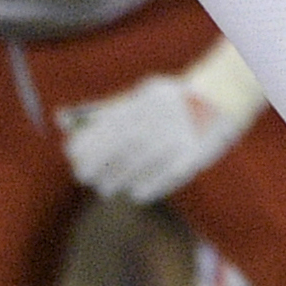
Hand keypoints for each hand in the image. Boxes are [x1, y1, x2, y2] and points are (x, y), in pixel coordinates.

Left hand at [57, 44, 263, 202]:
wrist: (224, 99)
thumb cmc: (174, 99)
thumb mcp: (143, 94)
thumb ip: (107, 108)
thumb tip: (62, 120)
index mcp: (142, 104)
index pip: (103, 129)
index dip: (83, 146)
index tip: (73, 156)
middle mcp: (156, 123)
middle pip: (115, 153)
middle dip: (94, 168)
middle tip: (86, 177)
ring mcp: (173, 143)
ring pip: (133, 171)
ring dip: (115, 181)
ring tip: (107, 187)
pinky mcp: (189, 161)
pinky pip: (158, 182)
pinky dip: (143, 190)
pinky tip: (136, 192)